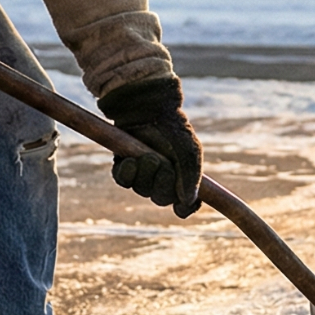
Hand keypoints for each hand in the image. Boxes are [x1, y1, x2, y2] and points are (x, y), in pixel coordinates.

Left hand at [98, 77, 202, 217]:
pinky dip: (128, 173)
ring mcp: (142, 174)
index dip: (185, 208)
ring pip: (142, 190)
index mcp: (181, 177)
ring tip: (148, 155)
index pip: (184, 205)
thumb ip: (192, 175)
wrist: (149, 106)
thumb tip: (189, 201)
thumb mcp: (190, 149)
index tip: (185, 205)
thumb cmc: (173, 127)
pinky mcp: (123, 166)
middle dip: (163, 184)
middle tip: (163, 165)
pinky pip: (123, 180)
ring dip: (145, 175)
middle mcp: (161, 178)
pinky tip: (131, 160)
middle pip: (161, 199)